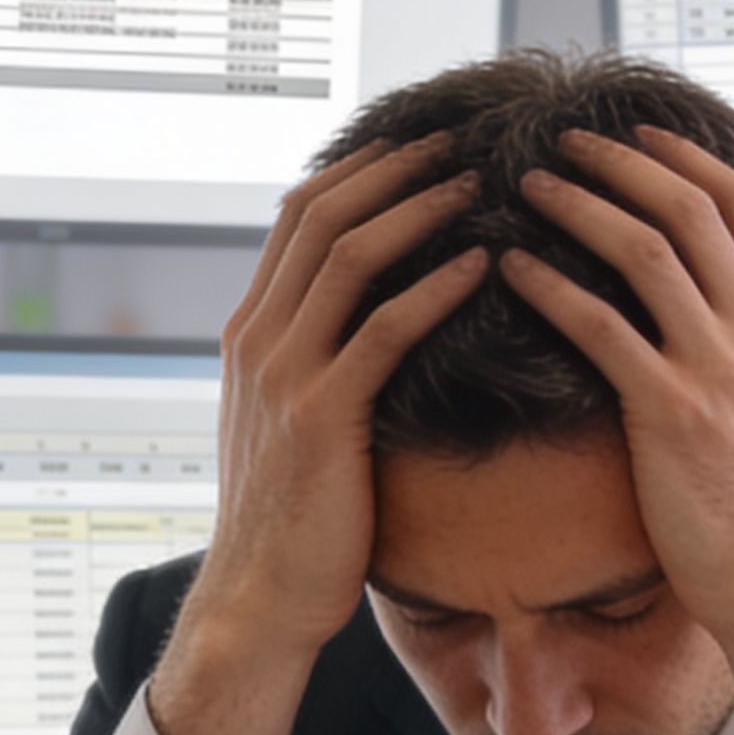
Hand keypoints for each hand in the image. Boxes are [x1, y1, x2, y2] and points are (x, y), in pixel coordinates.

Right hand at [146, 139, 484, 734]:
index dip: (365, 166)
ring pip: (348, 256)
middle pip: (322, 213)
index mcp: (250, 331)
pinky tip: (483, 264)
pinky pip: (382, 330)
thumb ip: (316, 363)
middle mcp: (258, 338)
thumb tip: (370, 320)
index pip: (301, 213)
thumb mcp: (289, 423)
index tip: (425, 139)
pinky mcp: (320, 418)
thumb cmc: (294, 519)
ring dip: (419, 209)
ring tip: (480, 181)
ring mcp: (283, 375)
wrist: (258, 598)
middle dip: (395, 165)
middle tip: (462, 136)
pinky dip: (434, 287)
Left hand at [499, 127, 733, 734]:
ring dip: (580, 205)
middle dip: (623, 162)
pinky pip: (599, 327)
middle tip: (566, 142)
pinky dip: (550, 286)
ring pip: (643, 250)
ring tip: (529, 184)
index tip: (640, 136)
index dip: (686, 158)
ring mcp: (717, 368)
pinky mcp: (669, 412)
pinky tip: (509, 268)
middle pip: (689, 208)